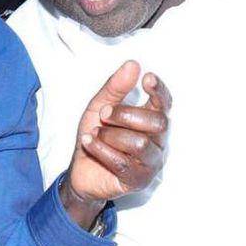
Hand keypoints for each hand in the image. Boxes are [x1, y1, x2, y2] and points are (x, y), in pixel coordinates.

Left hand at [62, 60, 169, 227]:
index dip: (159, 91)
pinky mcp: (138, 180)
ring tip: (96, 133)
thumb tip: (133, 65)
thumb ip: (115, 88)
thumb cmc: (96, 136)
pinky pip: (122, 162)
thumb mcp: (99, 107)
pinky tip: (89, 142)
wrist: (80, 171)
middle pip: (157, 122)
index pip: (165, 104)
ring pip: (139, 143)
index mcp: (151, 120)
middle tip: (104, 113)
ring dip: (111, 135)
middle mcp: (157, 141)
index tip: (147, 78)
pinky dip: (101, 149)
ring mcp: (150, 162)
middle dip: (126, 114)